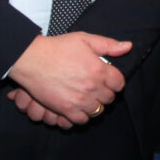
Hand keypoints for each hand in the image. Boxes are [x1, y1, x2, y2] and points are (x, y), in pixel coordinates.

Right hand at [8, 32, 130, 124]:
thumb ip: (108, 44)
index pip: (119, 83)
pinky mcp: (66, 109)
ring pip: (97, 110)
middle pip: (109, 98)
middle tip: (95, 87)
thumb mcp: (84, 39)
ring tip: (87, 97)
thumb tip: (127, 47)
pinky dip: (82, 115)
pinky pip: (82, 120)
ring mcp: (79, 100)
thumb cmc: (57, 48)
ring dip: (94, 104)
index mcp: (99, 70)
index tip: (108, 79)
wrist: (32, 59)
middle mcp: (92, 87)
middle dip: (105, 93)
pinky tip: (77, 106)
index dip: (115, 81)